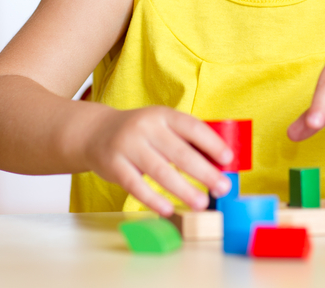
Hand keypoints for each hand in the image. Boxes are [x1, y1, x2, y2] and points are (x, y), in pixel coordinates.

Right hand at [82, 106, 233, 215]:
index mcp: (163, 115)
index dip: (212, 143)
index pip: (192, 127)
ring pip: (160, 171)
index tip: (228, 159)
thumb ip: (187, 140)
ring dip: (184, 190)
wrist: (96, 132)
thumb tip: (219, 164)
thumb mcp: (163, 126)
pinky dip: (153, 199)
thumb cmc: (142, 133)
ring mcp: (128, 146)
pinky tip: (169, 209)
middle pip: (179, 153)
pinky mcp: (114, 166)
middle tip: (223, 188)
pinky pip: (136, 185)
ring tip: (202, 203)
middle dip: (205, 172)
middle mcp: (146, 127)